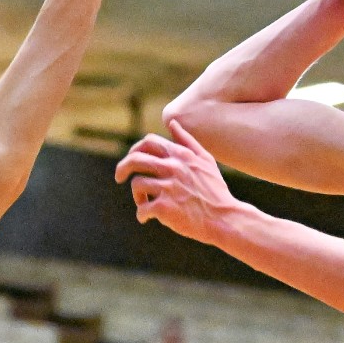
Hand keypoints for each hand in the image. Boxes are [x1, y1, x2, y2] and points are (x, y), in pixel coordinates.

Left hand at [115, 120, 235, 244]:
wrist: (225, 219)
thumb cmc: (215, 191)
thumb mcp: (206, 161)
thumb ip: (187, 141)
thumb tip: (171, 123)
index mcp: (181, 155)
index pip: (148, 142)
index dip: (135, 149)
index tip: (132, 159)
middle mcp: (173, 167)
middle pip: (135, 159)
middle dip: (122, 168)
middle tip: (119, 177)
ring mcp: (167, 187)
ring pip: (137, 184)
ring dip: (138, 196)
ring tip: (145, 204)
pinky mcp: (164, 207)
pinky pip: (142, 209)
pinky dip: (142, 215)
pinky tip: (147, 218)